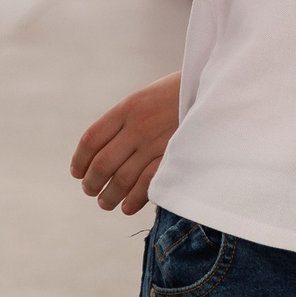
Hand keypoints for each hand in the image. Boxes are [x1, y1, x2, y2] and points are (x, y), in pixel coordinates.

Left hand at [71, 72, 179, 214]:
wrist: (217, 89)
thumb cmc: (182, 94)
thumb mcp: (148, 97)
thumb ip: (128, 120)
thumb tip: (107, 148)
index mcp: (128, 108)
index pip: (92, 139)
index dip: (80, 160)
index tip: (77, 172)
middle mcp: (138, 126)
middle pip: (103, 163)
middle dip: (92, 183)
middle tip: (90, 191)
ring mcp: (157, 143)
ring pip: (122, 179)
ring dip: (109, 196)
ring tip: (105, 203)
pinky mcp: (176, 158)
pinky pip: (148, 185)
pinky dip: (133, 200)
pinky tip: (126, 208)